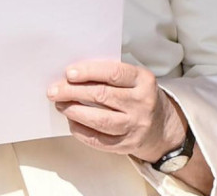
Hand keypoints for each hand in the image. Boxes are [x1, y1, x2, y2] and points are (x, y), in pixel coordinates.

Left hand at [46, 60, 185, 161]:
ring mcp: (136, 126)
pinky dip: (81, 130)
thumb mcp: (134, 79)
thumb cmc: (138, 96)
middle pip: (102, 96)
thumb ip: (109, 75)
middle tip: (54, 91)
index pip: (113, 73)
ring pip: (100, 120)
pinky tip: (71, 122)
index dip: (89, 72)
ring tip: (60, 105)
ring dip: (74, 112)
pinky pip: (99, 140)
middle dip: (73, 92)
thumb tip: (72, 75)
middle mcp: (142, 103)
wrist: (162, 127)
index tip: (68, 73)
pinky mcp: (127, 145)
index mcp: (144, 81)